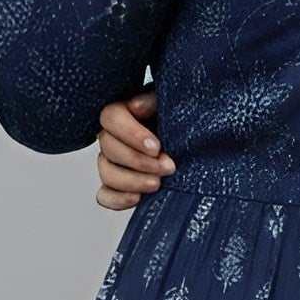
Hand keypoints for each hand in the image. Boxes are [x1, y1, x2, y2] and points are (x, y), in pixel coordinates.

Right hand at [95, 89, 175, 207]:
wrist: (195, 143)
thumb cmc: (181, 119)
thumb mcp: (170, 103)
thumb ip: (152, 100)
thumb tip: (135, 106)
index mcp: (122, 113)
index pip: (110, 118)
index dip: (131, 134)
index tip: (156, 147)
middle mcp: (112, 137)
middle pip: (108, 149)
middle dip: (139, 162)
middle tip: (168, 167)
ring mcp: (113, 163)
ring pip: (107, 173)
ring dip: (131, 182)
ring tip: (157, 184)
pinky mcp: (118, 186)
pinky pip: (105, 196)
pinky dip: (117, 199)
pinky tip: (138, 198)